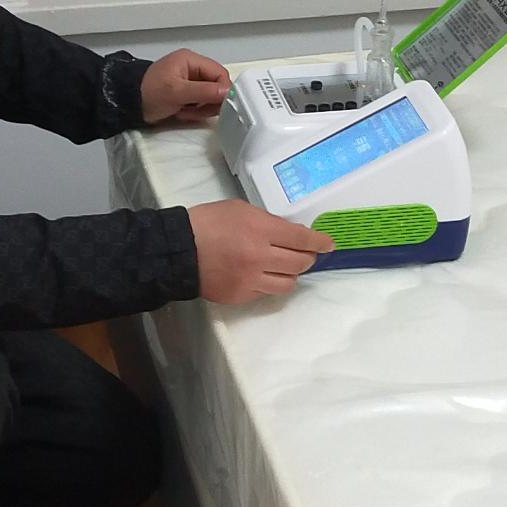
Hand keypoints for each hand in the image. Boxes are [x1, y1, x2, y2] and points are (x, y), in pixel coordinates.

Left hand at [142, 49, 228, 123]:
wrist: (127, 104)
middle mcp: (192, 68)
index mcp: (191, 60)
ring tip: (186, 112)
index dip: (222, 90)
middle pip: (216, 86)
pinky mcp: (185, 94)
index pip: (220, 73)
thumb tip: (228, 92)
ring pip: (210, 97)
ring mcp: (189, 82)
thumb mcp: (177, 92)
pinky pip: (200, 103)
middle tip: (196, 111)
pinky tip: (182, 113)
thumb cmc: (149, 94)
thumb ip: (204, 91)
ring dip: (201, 108)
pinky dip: (195, 111)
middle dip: (210, 101)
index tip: (218, 106)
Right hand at [187, 201, 336, 303]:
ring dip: (290, 274)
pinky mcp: (241, 296)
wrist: (177, 251)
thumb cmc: (207, 222)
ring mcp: (251, 280)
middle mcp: (260, 257)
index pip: (302, 238)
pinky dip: (269, 283)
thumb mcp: (240, 209)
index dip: (319, 242)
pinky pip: (266, 292)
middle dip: (308, 258)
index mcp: (261, 230)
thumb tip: (289, 233)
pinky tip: (261, 275)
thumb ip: (267, 221)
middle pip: (300, 263)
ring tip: (282, 266)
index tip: (328, 244)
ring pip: (287, 283)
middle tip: (305, 254)